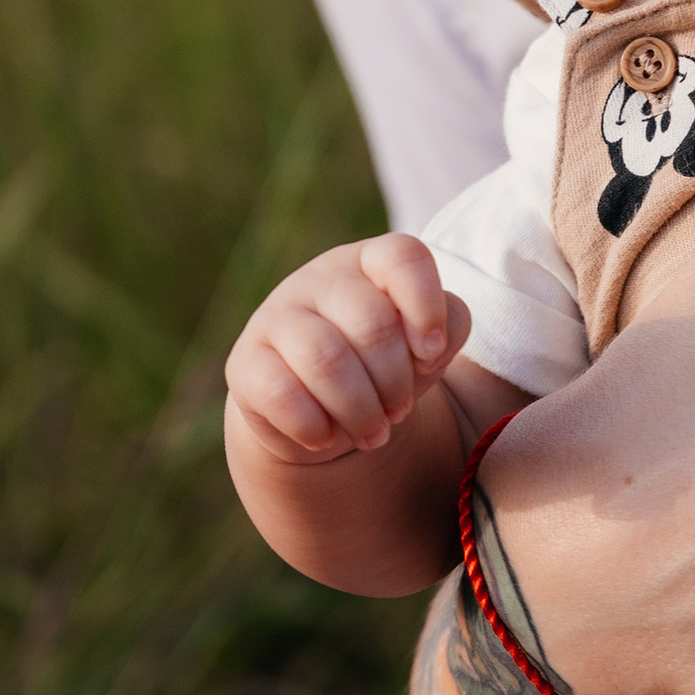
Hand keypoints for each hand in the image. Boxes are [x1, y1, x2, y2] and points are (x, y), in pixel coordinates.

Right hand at [224, 235, 471, 466]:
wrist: (317, 411)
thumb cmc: (383, 365)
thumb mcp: (425, 345)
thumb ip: (449, 326)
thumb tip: (430, 345)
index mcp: (370, 261)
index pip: (404, 256)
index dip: (427, 307)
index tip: (432, 354)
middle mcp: (320, 278)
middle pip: (372, 322)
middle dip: (396, 381)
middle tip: (399, 410)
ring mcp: (276, 316)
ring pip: (327, 361)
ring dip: (361, 410)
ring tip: (373, 433)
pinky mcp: (245, 362)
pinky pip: (282, 395)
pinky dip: (315, 427)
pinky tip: (326, 437)